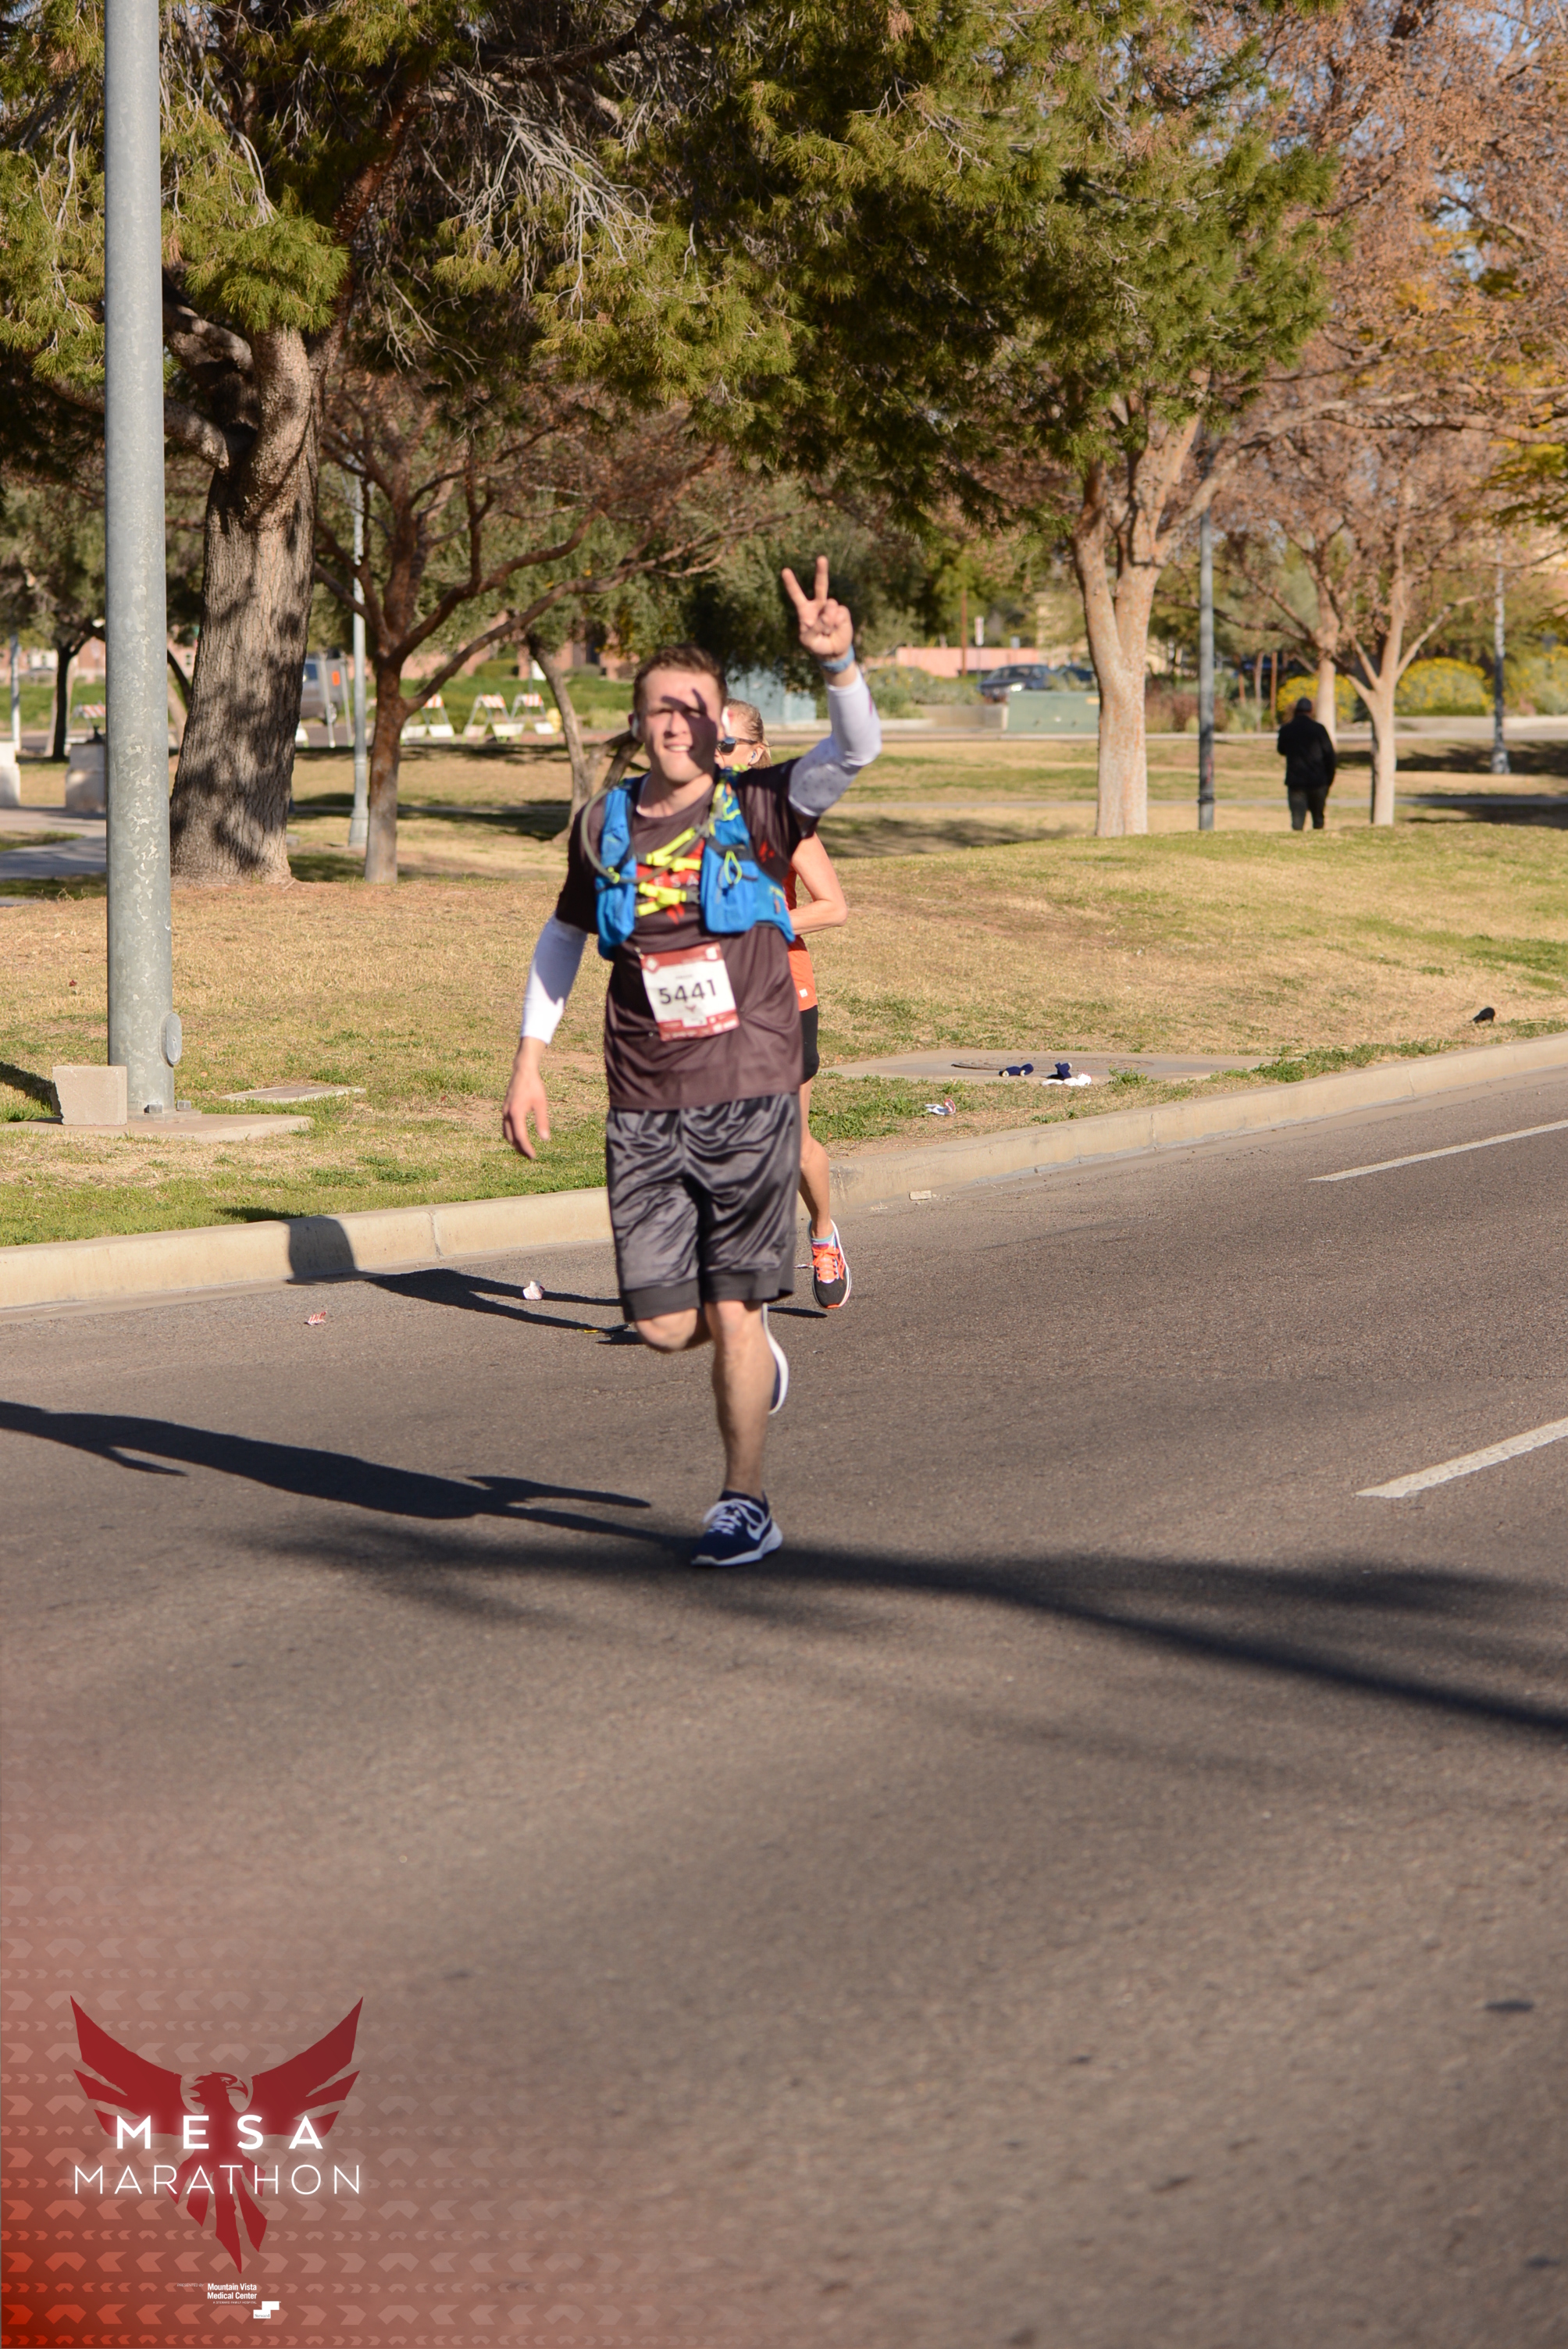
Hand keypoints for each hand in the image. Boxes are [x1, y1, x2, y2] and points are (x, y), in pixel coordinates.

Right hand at [501, 1042, 550, 1159]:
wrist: (523, 1071)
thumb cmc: (534, 1086)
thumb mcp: (541, 1103)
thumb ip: (542, 1121)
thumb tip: (545, 1139)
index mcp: (516, 1113)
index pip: (520, 1137)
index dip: (527, 1148)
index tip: (534, 1156)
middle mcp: (507, 1114)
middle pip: (511, 1138)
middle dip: (520, 1148)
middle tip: (530, 1156)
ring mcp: (504, 1111)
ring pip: (506, 1133)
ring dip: (515, 1143)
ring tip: (525, 1148)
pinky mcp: (505, 1109)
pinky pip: (505, 1126)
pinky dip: (511, 1134)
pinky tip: (520, 1136)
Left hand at [782, 556, 853, 664]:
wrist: (834, 652)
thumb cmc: (817, 645)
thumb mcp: (810, 640)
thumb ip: (816, 626)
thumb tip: (829, 609)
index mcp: (805, 611)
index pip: (796, 595)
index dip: (791, 584)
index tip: (785, 571)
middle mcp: (819, 605)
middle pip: (820, 586)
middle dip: (821, 572)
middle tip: (821, 559)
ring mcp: (832, 608)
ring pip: (831, 605)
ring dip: (828, 621)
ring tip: (827, 631)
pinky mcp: (843, 613)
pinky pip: (840, 616)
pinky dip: (838, 625)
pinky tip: (836, 630)